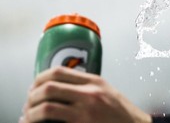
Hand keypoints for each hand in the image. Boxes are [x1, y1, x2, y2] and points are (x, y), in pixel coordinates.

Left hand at [20, 66, 151, 122]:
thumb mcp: (107, 91)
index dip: (40, 78)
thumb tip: (62, 86)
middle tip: (29, 103)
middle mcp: (90, 94)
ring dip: (32, 112)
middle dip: (32, 96)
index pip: (59, 71)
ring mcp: (85, 112)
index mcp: (95, 81)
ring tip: (30, 116)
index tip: (35, 85)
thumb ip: (87, 86)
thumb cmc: (123, 114)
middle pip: (49, 87)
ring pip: (46, 107)